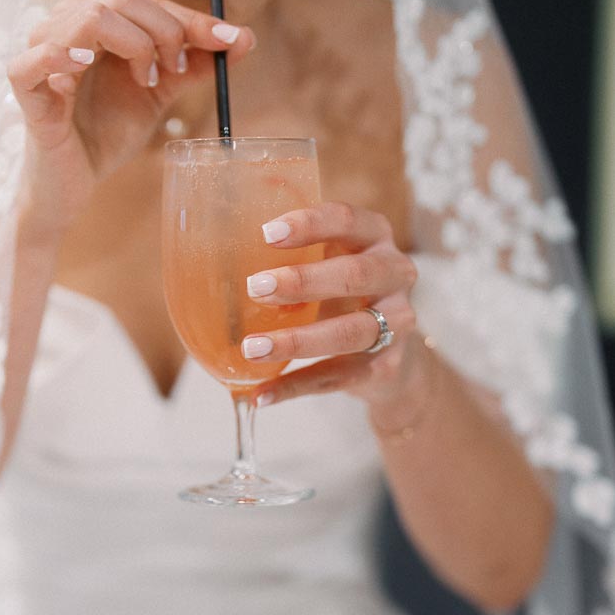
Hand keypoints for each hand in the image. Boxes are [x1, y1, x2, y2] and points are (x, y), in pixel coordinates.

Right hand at [7, 0, 254, 237]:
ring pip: (88, 17)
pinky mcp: (25, 87)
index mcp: (98, 22)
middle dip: (164, 32)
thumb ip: (193, 66)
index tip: (231, 41)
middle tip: (176, 71)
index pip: (147, 2)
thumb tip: (242, 40)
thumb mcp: (157, 95)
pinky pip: (36, 57)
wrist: (74, 184)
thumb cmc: (106, 133)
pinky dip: (63, 57)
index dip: (191, 19)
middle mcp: (67, 26)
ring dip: (132, 45)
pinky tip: (85, 70)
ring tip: (145, 81)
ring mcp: (42, 52)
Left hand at [241, 203, 431, 429]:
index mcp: (374, 237)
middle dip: (302, 281)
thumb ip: (292, 254)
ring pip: (350, 331)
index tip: (266, 234)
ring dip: (297, 341)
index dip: (310, 224)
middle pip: (354, 274)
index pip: (347, 220)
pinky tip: (260, 394)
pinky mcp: (386, 367)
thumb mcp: (326, 263)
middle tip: (254, 288)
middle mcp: (395, 274)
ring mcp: (397, 323)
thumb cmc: (342, 297)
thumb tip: (218, 248)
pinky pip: (337, 378)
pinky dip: (295, 386)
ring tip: (252, 348)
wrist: (391, 357)